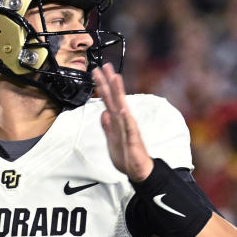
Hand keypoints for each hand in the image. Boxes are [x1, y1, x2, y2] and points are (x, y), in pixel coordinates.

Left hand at [92, 62, 153, 181]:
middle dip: (109, 81)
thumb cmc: (126, 155)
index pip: (108, 99)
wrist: (138, 170)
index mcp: (117, 120)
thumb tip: (103, 113)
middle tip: (104, 65)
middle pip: (115, 97)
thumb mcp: (112, 139)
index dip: (102, 85)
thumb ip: (108, 126)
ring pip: (122, 106)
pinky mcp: (133, 139)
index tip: (97, 71)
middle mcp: (123, 120)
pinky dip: (126, 117)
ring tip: (115, 77)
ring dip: (119, 92)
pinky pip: (129, 126)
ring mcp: (129, 128)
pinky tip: (123, 108)